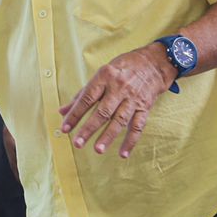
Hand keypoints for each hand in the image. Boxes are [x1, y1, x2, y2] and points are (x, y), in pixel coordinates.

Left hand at [60, 44, 176, 158]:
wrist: (153, 63)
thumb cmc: (123, 68)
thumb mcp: (101, 74)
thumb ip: (82, 94)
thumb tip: (62, 111)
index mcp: (105, 77)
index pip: (87, 98)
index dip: (75, 114)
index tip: (65, 128)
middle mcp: (119, 88)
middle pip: (103, 111)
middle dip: (89, 129)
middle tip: (78, 143)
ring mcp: (133, 98)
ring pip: (119, 120)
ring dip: (108, 136)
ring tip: (98, 149)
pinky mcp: (145, 107)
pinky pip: (137, 126)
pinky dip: (131, 141)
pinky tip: (123, 153)